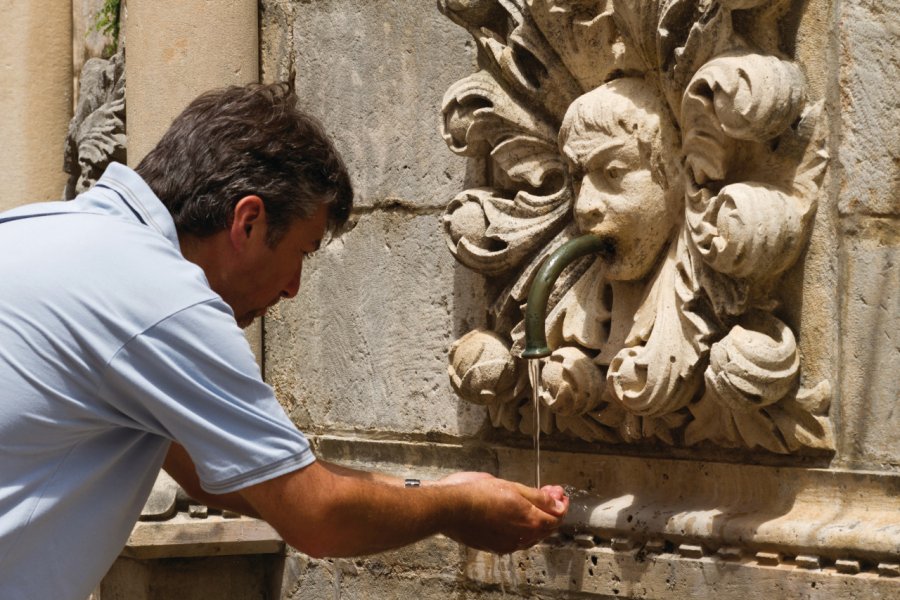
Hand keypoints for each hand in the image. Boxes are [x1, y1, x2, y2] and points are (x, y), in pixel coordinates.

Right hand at [441, 476, 568, 553]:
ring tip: (531, 503)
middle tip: (548, 494)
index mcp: (529, 520)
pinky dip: (522, 528)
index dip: (561, 503)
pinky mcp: (495, 547)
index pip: (557, 517)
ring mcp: (508, 544)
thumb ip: (537, 497)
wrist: (449, 508)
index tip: (558, 493)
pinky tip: (515, 516)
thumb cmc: (475, 493)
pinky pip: (517, 540)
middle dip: (550, 510)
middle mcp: (522, 537)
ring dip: (537, 520)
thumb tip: (557, 503)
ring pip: (532, 535)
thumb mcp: (511, 487)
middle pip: (546, 528)